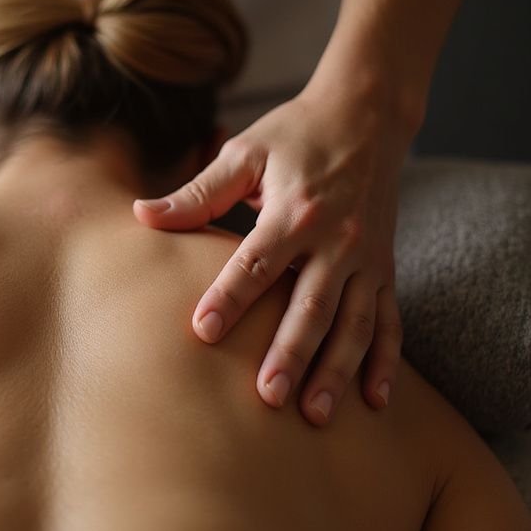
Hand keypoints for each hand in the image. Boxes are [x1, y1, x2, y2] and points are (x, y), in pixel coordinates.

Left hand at [133, 82, 407, 424]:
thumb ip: (197, 192)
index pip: (257, 262)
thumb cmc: (295, 134)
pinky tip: (375, 401)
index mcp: (295, 211)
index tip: (203, 332)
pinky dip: (384, 360)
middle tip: (266, 397)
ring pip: (353, 323)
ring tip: (315, 416)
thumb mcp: (244, 153)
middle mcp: (338, 238)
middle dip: (290, 353)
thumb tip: (141, 215)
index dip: (230, 296)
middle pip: (311, 305)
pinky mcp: (386, 268)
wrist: (368, 114)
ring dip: (336, 371)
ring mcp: (367, 257)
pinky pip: (389, 320)